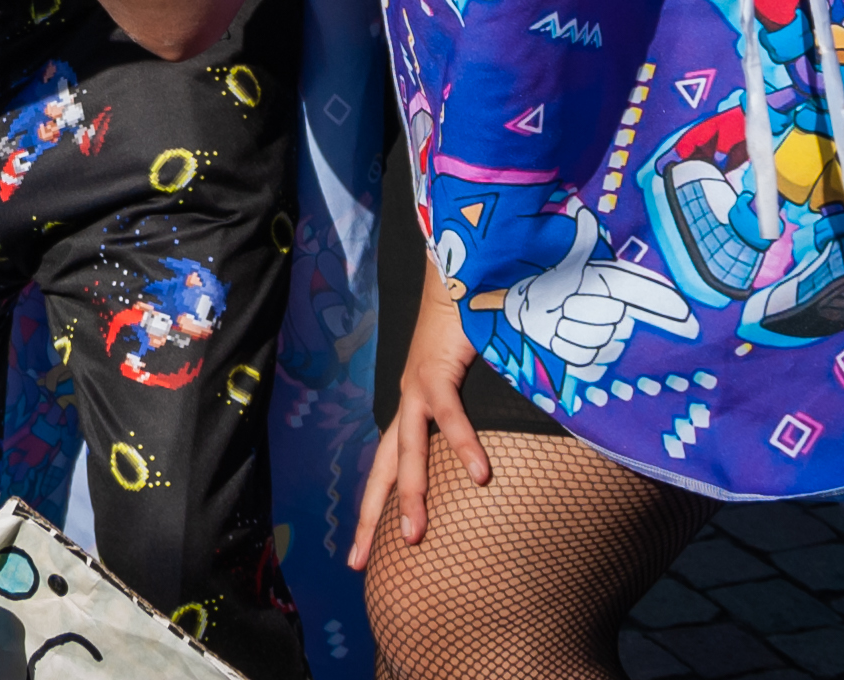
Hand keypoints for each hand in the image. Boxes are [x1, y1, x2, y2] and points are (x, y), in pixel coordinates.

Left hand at [349, 281, 484, 564]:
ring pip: (407, 452)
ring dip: (410, 494)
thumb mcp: (464, 389)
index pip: (383, 471)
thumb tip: (485, 467)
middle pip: (381, 470)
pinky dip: (462, 445)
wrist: (456, 279)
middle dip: (371, 518)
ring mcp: (416, 389)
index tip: (358, 558)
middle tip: (362, 563)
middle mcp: (405, 405)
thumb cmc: (464, 336)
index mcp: (409, 413)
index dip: (371, 513)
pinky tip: (479, 475)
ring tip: (414, 535)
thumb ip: (465, 423)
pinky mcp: (436, 370)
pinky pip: (449, 415)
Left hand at [495, 210, 692, 374]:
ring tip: (557, 316)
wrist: (519, 305)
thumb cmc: (547, 280)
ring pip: (594, 338)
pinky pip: (580, 356)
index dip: (666, 305)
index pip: (643, 295)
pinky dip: (561, 344)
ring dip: (568, 326)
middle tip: (565, 301)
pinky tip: (554, 334)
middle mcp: (611, 313)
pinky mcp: (585, 358)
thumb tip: (585, 212)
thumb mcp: (562, 260)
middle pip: (611, 317)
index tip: (687, 316)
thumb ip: (580, 240)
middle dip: (583, 307)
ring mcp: (600, 337)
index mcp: (608, 287)